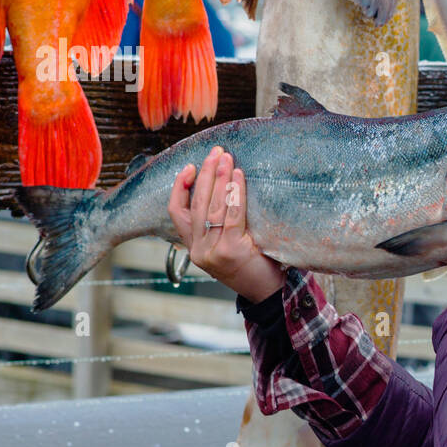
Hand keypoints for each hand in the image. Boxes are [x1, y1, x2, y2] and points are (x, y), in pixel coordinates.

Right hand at [167, 146, 285, 303]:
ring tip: (226, 158)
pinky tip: (238, 177)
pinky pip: (231, 216)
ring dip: (219, 179)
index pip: (176, 212)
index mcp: (194, 247)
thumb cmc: (253, 265)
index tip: (188, 167)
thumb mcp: (228, 246)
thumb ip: (220, 224)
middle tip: (215, 152)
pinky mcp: (231, 251)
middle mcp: (199, 250)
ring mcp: (213, 252)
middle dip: (204, 174)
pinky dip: (234, 194)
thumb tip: (225, 184)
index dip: (180, 187)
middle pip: (196, 204)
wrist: (269, 294)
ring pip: (211, 208)